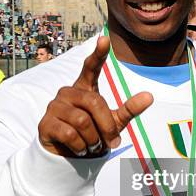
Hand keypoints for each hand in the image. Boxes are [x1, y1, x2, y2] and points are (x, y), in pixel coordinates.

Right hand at [38, 36, 152, 156]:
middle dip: (107, 127)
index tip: (104, 39)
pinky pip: (69, 134)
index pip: (90, 67)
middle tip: (110, 143)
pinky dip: (81, 147)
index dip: (98, 54)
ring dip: (93, 140)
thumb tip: (150, 96)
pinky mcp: (45, 124)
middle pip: (95, 103)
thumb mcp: (114, 122)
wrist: (69, 156)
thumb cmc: (93, 134)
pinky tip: (80, 150)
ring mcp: (54, 107)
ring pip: (82, 121)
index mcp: (84, 88)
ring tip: (92, 146)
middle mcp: (67, 92)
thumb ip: (129, 109)